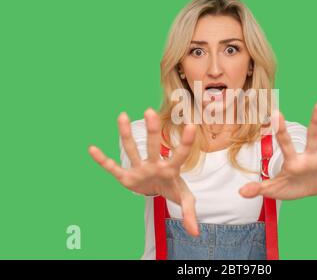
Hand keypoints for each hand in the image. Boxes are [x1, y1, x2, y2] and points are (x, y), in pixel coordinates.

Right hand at [88, 108, 199, 236]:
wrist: (158, 190)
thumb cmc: (173, 189)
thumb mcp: (184, 200)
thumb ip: (190, 213)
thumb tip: (195, 233)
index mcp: (171, 169)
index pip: (180, 155)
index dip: (186, 142)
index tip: (191, 126)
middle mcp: (154, 165)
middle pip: (153, 146)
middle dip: (152, 131)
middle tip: (150, 111)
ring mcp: (140, 169)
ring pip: (132, 150)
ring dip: (126, 134)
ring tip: (122, 115)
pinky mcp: (126, 176)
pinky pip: (113, 168)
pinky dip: (102, 161)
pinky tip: (92, 149)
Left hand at [239, 101, 316, 199]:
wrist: (307, 191)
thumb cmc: (289, 187)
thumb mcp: (274, 190)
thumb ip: (259, 189)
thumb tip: (241, 192)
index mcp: (293, 161)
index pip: (285, 143)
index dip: (280, 130)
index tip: (276, 113)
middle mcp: (310, 155)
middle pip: (313, 136)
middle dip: (316, 122)